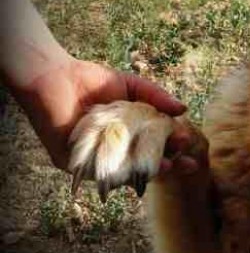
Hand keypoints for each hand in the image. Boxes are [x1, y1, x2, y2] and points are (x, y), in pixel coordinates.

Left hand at [12, 55, 198, 173]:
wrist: (54, 78)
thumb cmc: (93, 81)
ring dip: (149, 173)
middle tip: (189, 164)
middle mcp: (115, 151)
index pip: (157, 148)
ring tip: (168, 166)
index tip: (191, 145)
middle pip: (146, 166)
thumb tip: (184, 110)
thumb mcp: (133, 87)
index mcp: (130, 136)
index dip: (176, 149)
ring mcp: (96, 160)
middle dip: (171, 166)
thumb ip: (157, 97)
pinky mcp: (75, 164)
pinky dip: (116, 171)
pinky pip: (98, 173)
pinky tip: (134, 168)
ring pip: (126, 174)